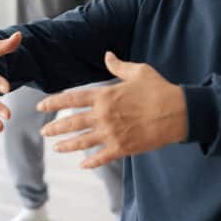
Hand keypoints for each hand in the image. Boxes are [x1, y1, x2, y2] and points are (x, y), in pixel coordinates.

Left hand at [38, 52, 187, 168]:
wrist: (178, 112)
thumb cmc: (159, 89)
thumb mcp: (138, 71)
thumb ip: (118, 65)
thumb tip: (107, 55)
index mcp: (105, 96)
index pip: (72, 98)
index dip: (54, 102)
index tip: (42, 105)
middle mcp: (104, 115)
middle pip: (72, 122)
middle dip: (55, 127)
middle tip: (44, 130)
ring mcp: (112, 133)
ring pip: (82, 142)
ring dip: (67, 145)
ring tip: (56, 148)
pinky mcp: (122, 148)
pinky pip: (101, 157)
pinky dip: (91, 162)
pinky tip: (83, 165)